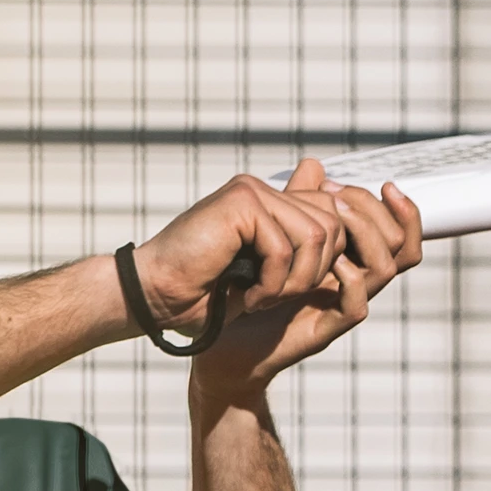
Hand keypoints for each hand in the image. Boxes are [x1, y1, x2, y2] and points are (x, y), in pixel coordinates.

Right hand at [132, 171, 349, 334]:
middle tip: (275, 298)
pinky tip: (247, 297)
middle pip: (332, 225)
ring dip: (294, 282)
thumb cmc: (201, 296)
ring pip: (316, 236)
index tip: (291, 291)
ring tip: (261, 298)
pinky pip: (286, 247)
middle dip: (314, 274)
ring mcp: (251, 192)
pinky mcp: (241, 202)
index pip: (332, 218)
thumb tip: (335, 238)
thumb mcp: (262, 277)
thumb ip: (297, 255)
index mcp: (268, 203)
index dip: (326, 261)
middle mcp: (262, 191)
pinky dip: (272, 283)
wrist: (155, 298)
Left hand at [189, 159, 422, 401]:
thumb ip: (296, 202)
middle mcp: (350, 284)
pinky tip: (327, 260)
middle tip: (342, 197)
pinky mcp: (320, 331)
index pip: (398, 234)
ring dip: (365, 236)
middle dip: (379, 213)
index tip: (381, 183)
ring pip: (385, 270)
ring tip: (334, 216)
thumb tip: (315, 165)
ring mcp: (337, 308)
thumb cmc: (244, 292)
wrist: (217, 343)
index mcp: (346, 261)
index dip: (401, 209)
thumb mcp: (271, 237)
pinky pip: (355, 305)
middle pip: (401, 247)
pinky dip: (348, 278)